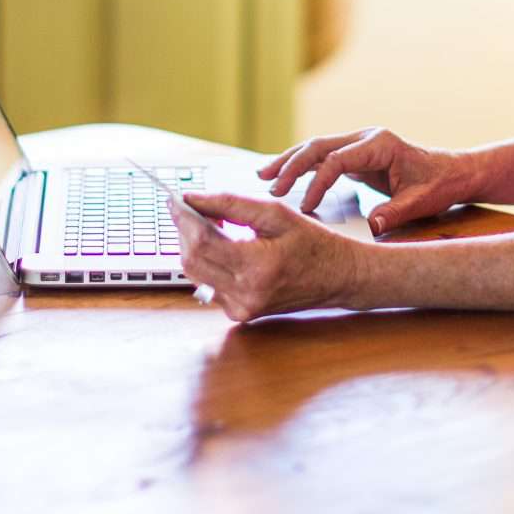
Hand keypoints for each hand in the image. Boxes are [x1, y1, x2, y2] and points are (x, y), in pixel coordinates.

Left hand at [173, 193, 367, 322]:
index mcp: (258, 266)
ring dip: (195, 246)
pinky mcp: (240, 313)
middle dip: (185, 232)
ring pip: (195, 274)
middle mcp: (246, 294)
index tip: (175, 200)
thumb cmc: (314, 243)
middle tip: (192, 209)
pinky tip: (225, 247)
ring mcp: (242, 308)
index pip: (202, 242)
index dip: (184, 219)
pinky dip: (209, 262)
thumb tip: (194, 199)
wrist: (338, 277)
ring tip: (214, 226)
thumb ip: (232, 204)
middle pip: (191, 260)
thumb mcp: (276, 214)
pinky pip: (209, 285)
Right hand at [256, 127, 476, 233]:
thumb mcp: (420, 202)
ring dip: (290, 161)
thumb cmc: (439, 185)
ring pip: (315, 148)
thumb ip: (395, 212)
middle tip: (269, 186)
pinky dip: (302, 166)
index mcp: (379, 145)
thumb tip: (372, 227)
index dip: (318, 182)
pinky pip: (322, 157)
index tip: (306, 206)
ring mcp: (358, 145)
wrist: (453, 172)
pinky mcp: (355, 155)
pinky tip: (283, 175)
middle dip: (291, 165)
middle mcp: (365, 139)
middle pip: (318, 146)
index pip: (337, 160)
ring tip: (264, 175)